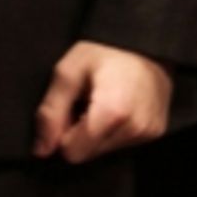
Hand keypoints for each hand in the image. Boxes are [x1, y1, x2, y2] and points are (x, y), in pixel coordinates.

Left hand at [32, 42, 173, 162]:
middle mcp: (134, 128)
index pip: (73, 152)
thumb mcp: (68, 71)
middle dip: (79, 134)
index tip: (69, 109)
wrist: (146, 41)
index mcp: (111, 112)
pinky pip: (122, 145)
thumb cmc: (104, 51)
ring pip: (104, 152)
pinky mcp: (156, 133)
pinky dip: (113, 131)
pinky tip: (117, 107)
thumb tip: (41, 150)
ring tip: (102, 102)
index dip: (62, 134)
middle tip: (85, 102)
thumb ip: (51, 112)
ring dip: (96, 133)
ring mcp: (147, 133)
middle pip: (88, 154)